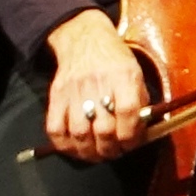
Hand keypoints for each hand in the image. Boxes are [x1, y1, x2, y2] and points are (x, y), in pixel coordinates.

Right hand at [41, 10, 152, 160]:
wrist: (85, 40)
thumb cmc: (116, 61)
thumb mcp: (136, 74)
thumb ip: (140, 102)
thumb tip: (141, 134)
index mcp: (123, 77)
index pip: (128, 112)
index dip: (131, 134)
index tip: (131, 144)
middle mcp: (98, 84)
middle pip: (103, 127)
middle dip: (110, 148)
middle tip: (114, 153)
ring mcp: (74, 91)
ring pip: (79, 132)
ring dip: (89, 151)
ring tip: (97, 155)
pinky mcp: (56, 96)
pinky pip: (55, 128)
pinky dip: (64, 145)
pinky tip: (75, 149)